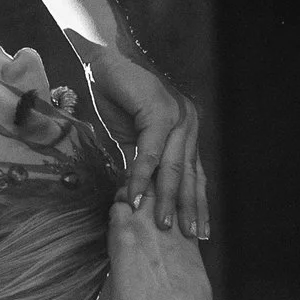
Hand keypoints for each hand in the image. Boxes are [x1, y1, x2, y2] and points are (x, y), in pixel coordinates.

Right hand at [75, 35, 206, 240]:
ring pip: (173, 168)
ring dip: (165, 199)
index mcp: (186, 130)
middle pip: (190, 175)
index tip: (196, 231)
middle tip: (186, 238)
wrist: (104, 60)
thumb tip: (138, 192)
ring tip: (160, 225)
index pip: (194, 173)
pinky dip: (141, 177)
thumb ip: (142, 159)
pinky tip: (134, 198)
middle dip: (187, 208)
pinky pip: (151, 153)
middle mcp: (189, 123)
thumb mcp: (132, 135)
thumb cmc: (116, 95)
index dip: (195, 203)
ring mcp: (178, 116)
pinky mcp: (160, 112)